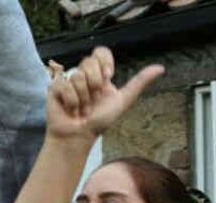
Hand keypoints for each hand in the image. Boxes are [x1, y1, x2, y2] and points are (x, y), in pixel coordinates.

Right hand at [45, 48, 162, 142]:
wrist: (79, 136)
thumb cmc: (99, 122)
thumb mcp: (122, 100)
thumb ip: (139, 83)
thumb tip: (161, 67)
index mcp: (99, 75)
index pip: (100, 52)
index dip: (104, 62)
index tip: (107, 77)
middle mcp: (83, 75)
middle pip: (89, 62)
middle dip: (94, 84)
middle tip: (93, 100)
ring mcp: (68, 81)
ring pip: (77, 76)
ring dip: (83, 97)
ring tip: (81, 108)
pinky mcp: (54, 88)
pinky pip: (64, 85)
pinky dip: (71, 101)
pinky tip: (71, 109)